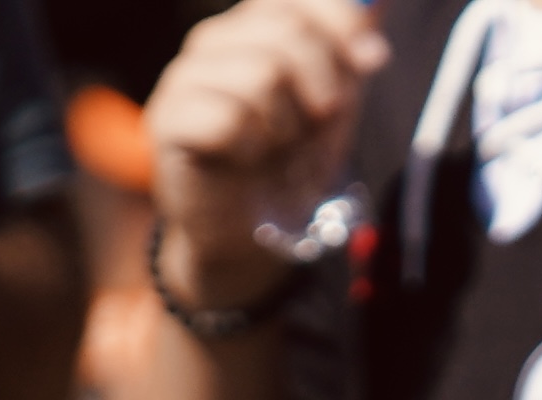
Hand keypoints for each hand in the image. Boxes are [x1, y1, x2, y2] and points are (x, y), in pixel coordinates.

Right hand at [143, 0, 383, 296]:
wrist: (253, 235)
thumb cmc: (288, 165)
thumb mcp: (333, 103)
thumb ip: (347, 52)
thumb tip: (374, 10)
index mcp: (251, 29)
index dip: (341, 22)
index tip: (372, 60)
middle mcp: (212, 43)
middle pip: (286, 30)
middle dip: (324, 84)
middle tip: (318, 122)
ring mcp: (184, 78)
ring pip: (260, 74)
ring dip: (286, 124)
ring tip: (275, 146)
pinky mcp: (168, 120)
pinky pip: (228, 118)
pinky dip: (251, 147)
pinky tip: (245, 159)